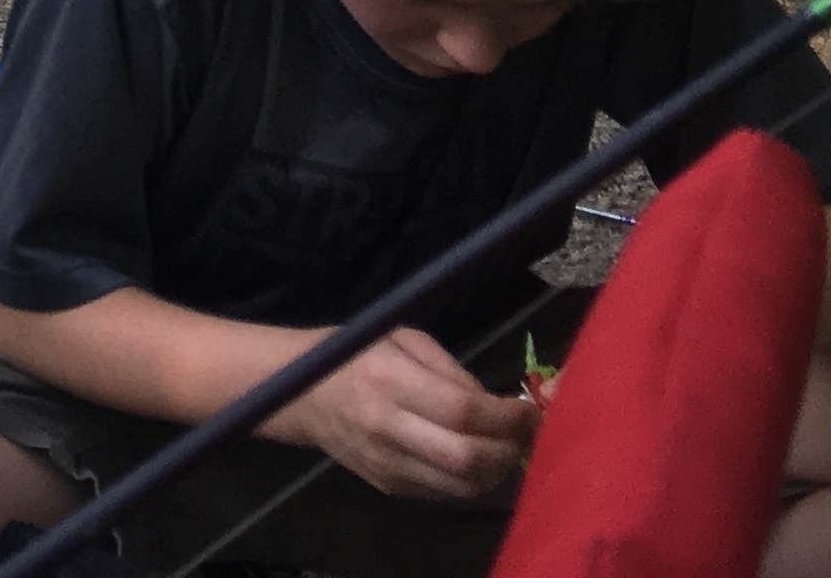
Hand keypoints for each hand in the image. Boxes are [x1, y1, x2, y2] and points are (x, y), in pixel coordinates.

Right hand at [263, 326, 536, 503]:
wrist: (299, 394)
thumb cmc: (354, 354)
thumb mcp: (401, 338)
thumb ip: (451, 371)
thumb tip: (497, 405)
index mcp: (389, 380)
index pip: (462, 411)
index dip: (507, 416)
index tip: (531, 411)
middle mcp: (387, 427)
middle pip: (467, 457)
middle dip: (510, 449)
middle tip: (525, 435)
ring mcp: (387, 464)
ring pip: (463, 485)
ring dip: (498, 470)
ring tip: (506, 447)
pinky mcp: (389, 486)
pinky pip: (446, 492)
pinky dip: (472, 479)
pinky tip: (475, 457)